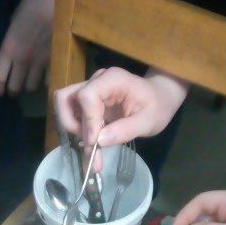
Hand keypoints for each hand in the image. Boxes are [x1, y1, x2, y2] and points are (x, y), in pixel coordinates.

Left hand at [0, 0, 56, 95]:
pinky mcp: (55, 61)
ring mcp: (39, 62)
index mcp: (8, 48)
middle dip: (13, 90)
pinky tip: (44, 79)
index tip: (0, 92)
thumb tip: (13, 47)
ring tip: (29, 85)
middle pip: (15, 86)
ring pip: (31, 87)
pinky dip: (44, 82)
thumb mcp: (14, 20)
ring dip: (28, 87)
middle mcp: (22, 60)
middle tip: (15, 90)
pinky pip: (47, 80)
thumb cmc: (33, 2)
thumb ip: (12, 38)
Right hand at [54, 67, 186, 172]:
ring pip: (65, 105)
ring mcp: (90, 88)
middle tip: (89, 142)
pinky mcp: (88, 99)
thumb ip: (126, 130)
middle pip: (66, 97)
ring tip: (91, 145)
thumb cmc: (158, 107)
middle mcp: (97, 80)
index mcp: (113, 79)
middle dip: (71, 123)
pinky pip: (73, 113)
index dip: (87, 121)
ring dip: (72, 127)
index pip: (87, 96)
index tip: (95, 143)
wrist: (160, 98)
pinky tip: (93, 144)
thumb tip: (99, 140)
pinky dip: (78, 129)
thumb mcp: (149, 122)